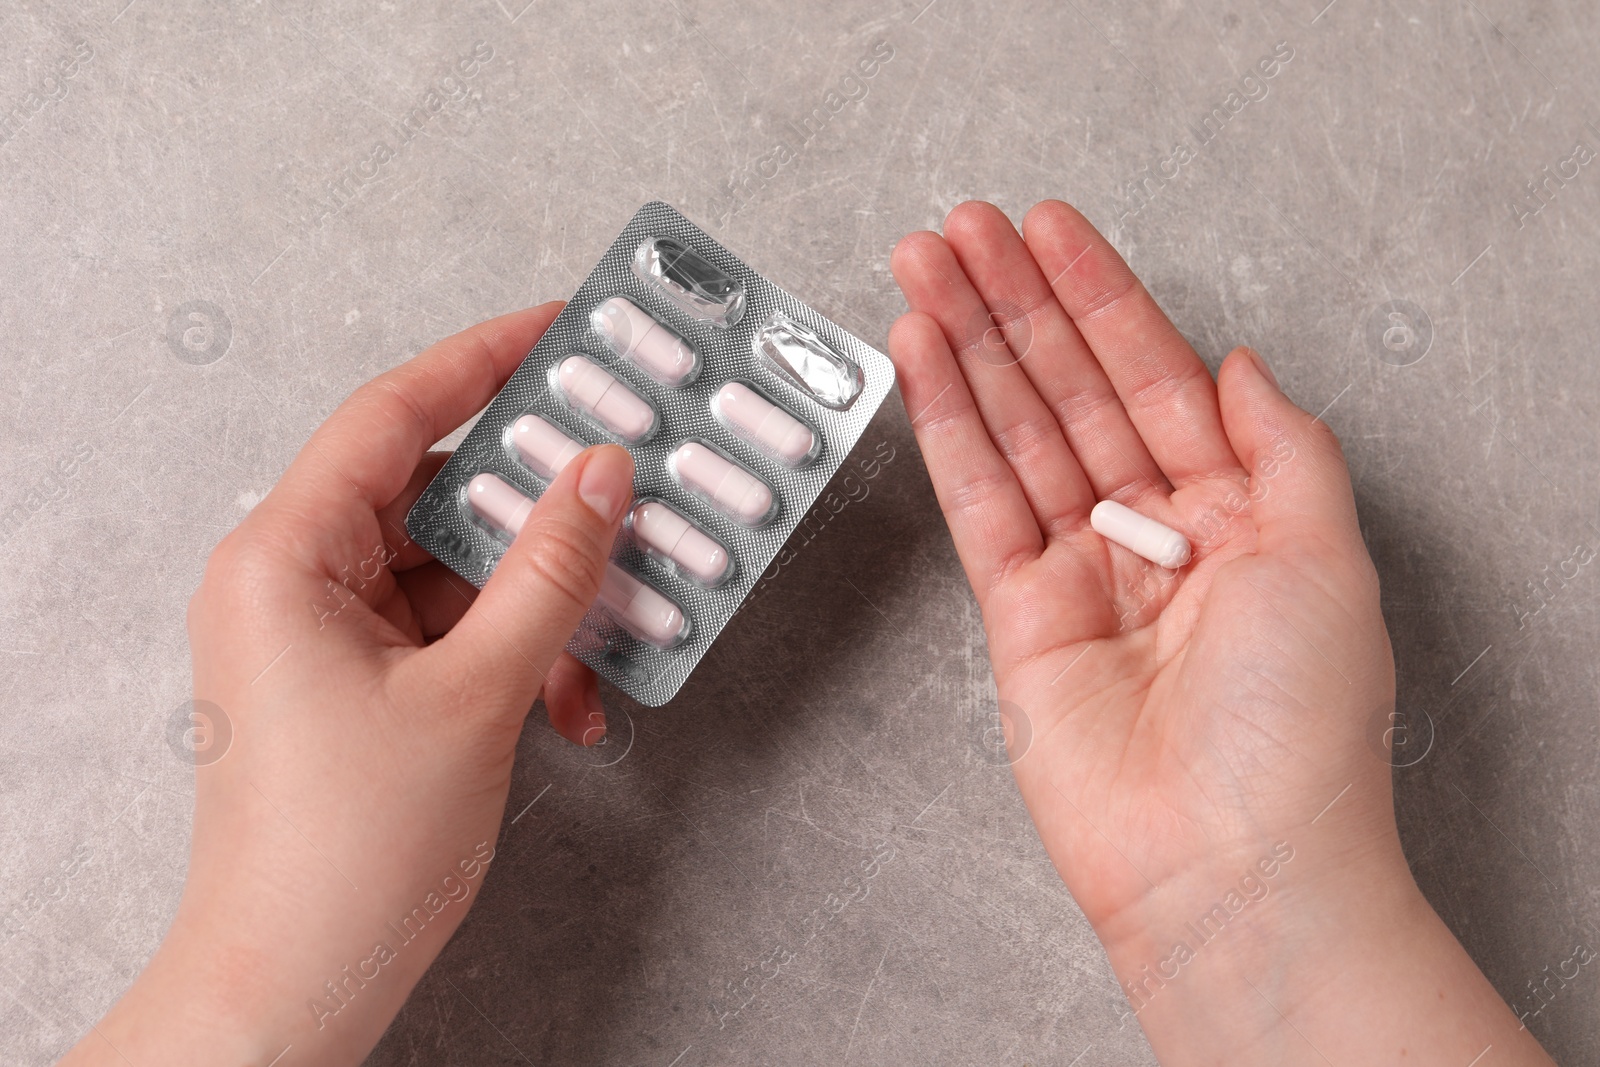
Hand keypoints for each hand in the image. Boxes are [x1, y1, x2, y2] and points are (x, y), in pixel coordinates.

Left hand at [63, 305, 634, 1065]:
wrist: (294, 986)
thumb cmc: (350, 852)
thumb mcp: (475, 695)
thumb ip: (547, 572)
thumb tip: (601, 473)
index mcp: (285, 555)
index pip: (392, 414)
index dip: (484, 359)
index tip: (565, 329)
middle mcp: (293, 579)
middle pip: (434, 491)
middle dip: (539, 497)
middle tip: (627, 466)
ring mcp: (323, 635)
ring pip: (454, 569)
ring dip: (541, 598)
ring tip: (621, 616)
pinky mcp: (355, 684)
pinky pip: (449, 631)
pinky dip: (514, 653)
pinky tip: (572, 700)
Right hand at [889, 201, 1553, 1064]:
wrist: (1229, 863)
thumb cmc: (1299, 732)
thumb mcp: (1327, 555)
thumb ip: (1281, 444)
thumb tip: (1240, 363)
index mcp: (1237, 513)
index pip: (1155, 376)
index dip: (1102, 298)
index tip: (1051, 232)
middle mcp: (1155, 534)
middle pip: (1073, 390)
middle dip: (1016, 305)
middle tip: (963, 227)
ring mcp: (1080, 572)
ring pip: (1015, 430)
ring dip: (969, 346)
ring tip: (924, 266)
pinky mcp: (1017, 615)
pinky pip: (976, 499)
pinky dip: (947, 425)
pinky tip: (923, 359)